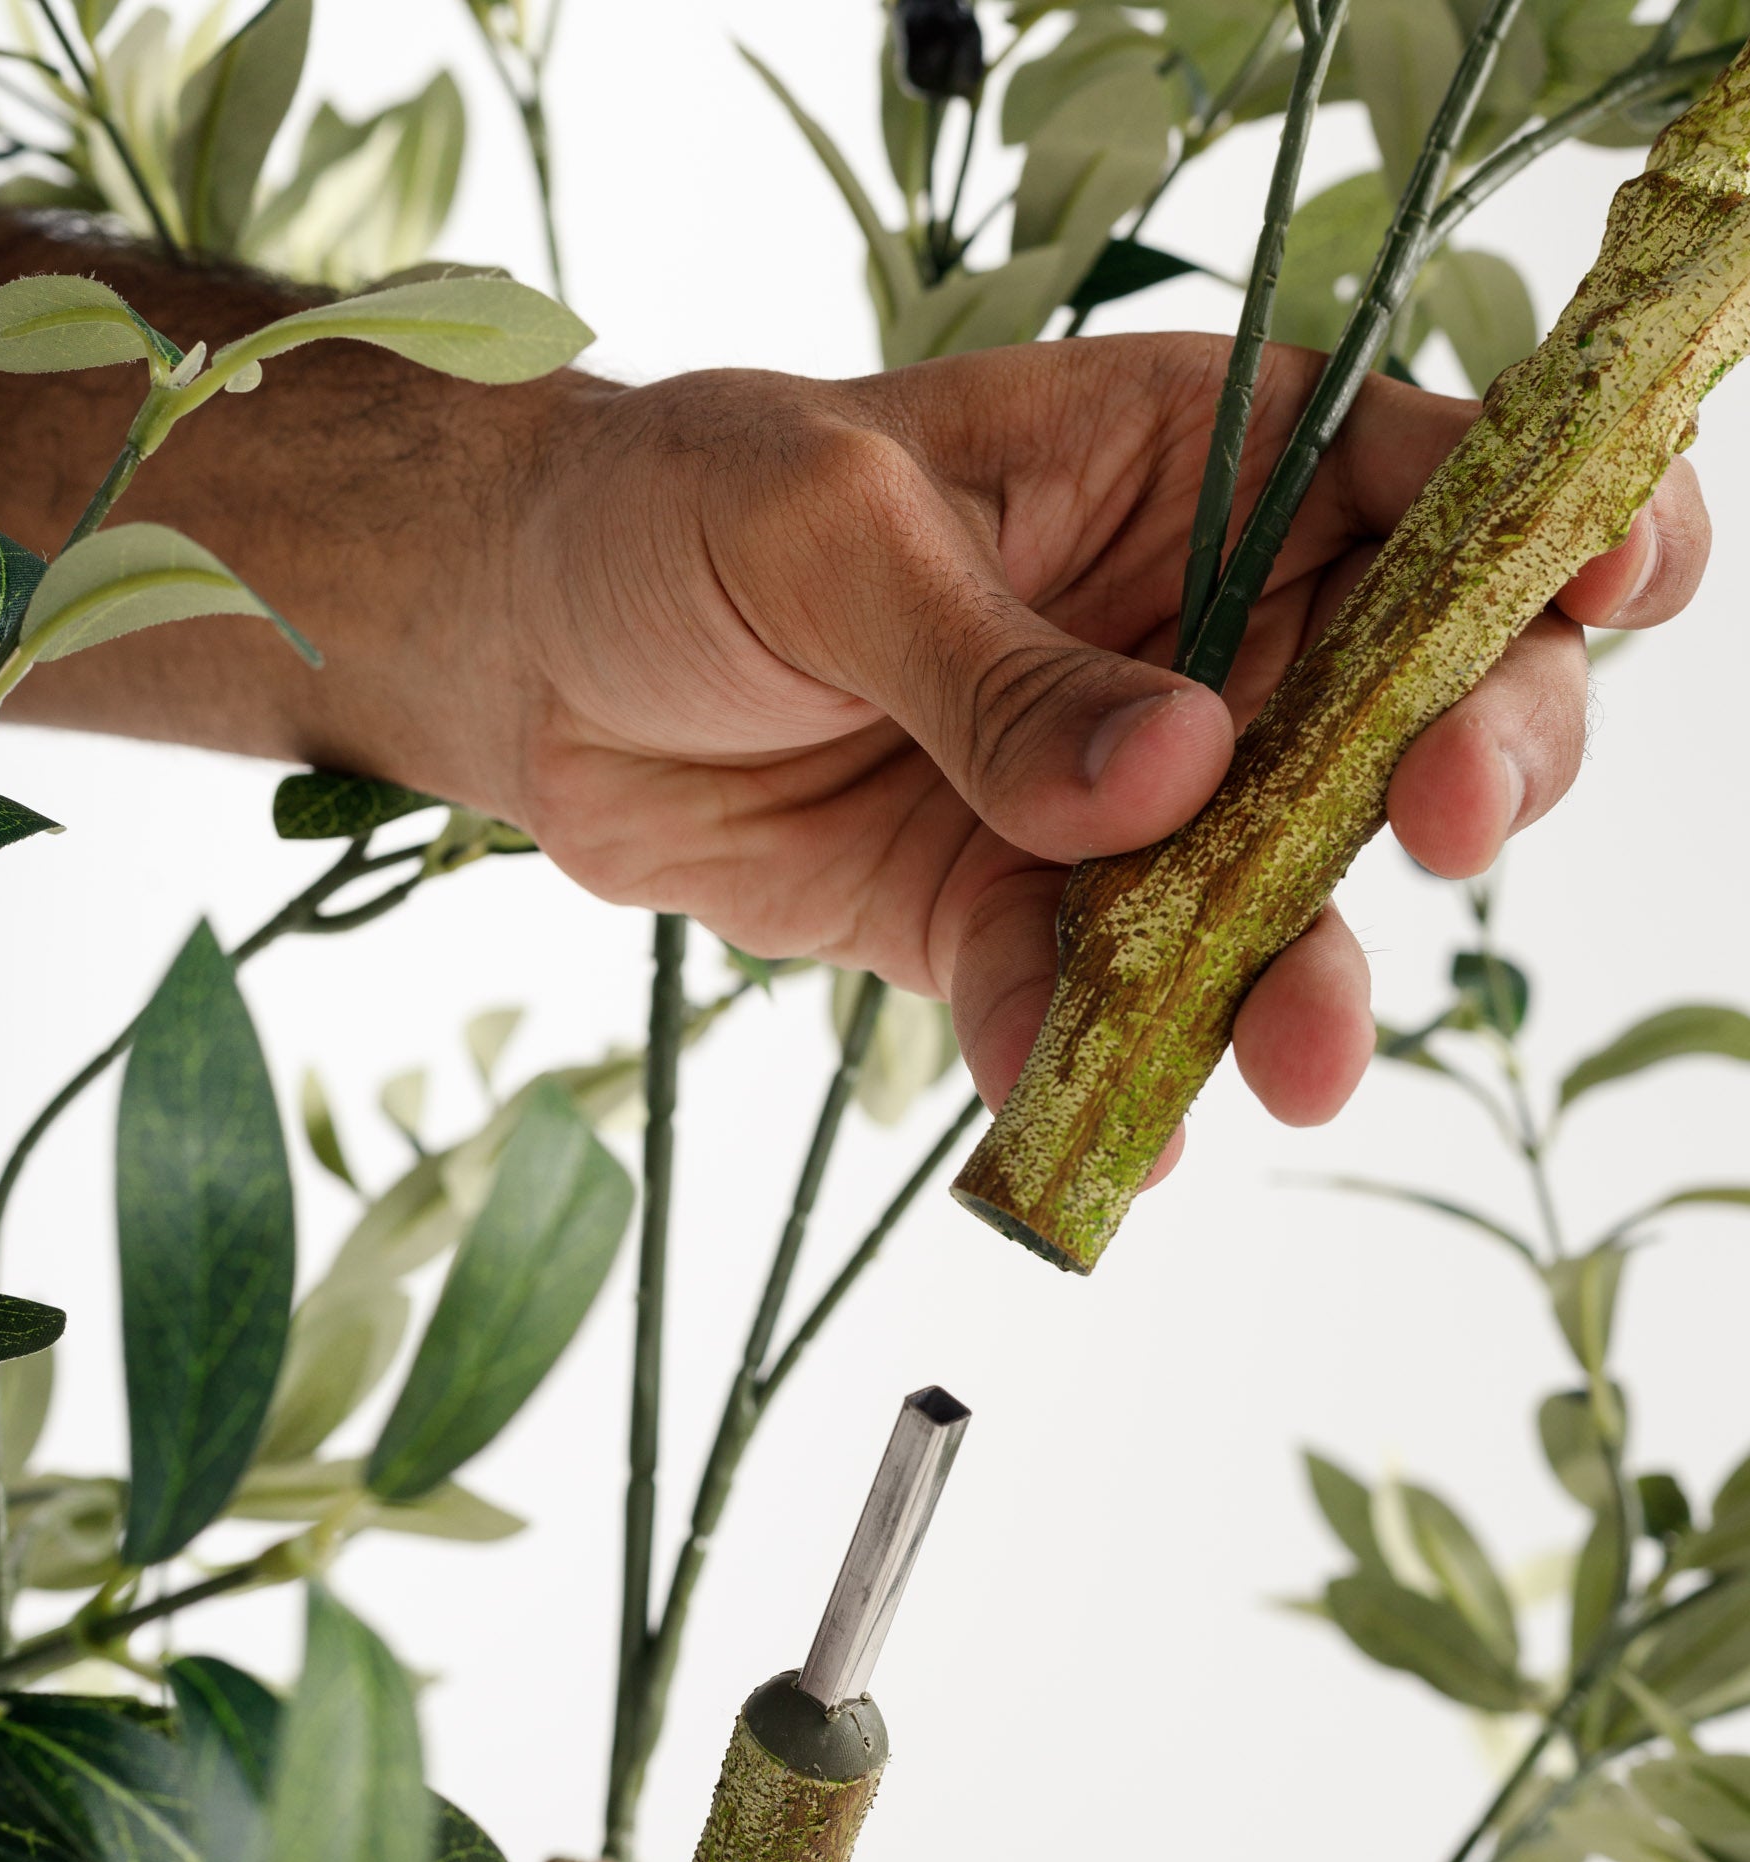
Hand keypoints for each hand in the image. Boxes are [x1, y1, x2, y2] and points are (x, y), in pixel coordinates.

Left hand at [503, 336, 1705, 1164]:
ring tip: (1301, 1051)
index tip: (1588, 590)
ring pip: (1280, 895)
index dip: (1547, 530)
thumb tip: (1185, 773)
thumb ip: (1001, 663)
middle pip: (1418, 705)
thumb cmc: (674, 513)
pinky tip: (1126, 1132)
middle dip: (1471, 763)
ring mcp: (1121, 801)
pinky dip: (1118, 1074)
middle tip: (1443, 821)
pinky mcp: (1022, 922)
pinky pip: (1104, 1014)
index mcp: (1197, 471)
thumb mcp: (823, 532)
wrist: (532, 662)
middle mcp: (1200, 641)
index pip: (1435, 482)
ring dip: (1310, 974)